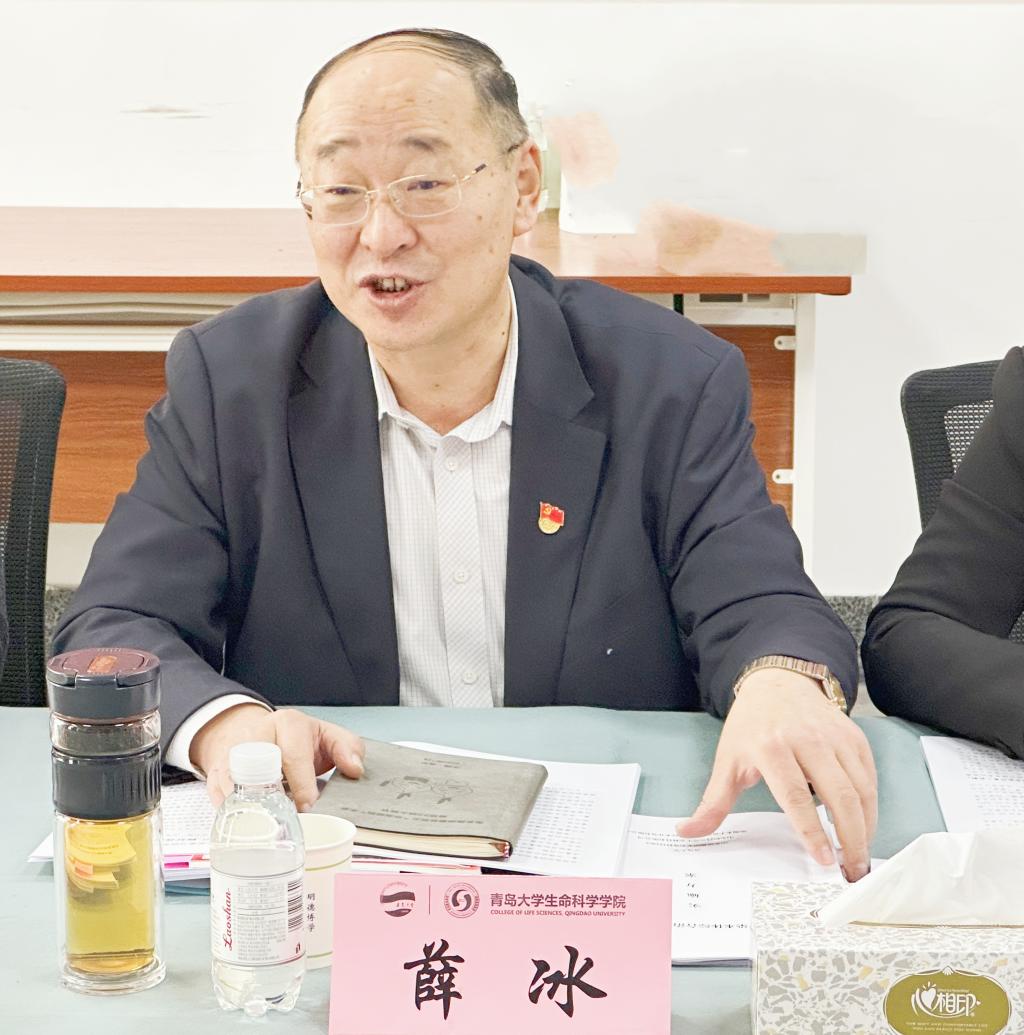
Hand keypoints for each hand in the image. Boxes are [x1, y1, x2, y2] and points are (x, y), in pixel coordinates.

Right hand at [189, 703, 364, 810]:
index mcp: (288, 724)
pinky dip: (229, 810)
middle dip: (273, 797)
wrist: (261, 733)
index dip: (302, 784)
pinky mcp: (218, 770)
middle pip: (260, 767)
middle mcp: (257, 734)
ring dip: (249, 806)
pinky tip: (244, 824)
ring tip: (265, 826)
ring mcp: (234, 752)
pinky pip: (218, 792)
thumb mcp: (328, 736)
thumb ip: (348, 748)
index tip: (308, 806)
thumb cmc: (297, 740)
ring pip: (234, 781)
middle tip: (287, 820)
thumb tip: (354, 769)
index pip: (293, 755)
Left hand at [675, 670, 876, 880]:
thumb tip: (687, 831)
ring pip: (861, 789)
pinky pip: (869, 778)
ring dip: (865, 827)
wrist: (777, 682)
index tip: (824, 860)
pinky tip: (863, 827)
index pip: (796, 796)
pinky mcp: (854, 737)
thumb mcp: (728, 760)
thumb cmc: (751, 725)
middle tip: (852, 872)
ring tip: (860, 856)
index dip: (812, 831)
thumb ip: (713, 802)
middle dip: (851, 838)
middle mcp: (808, 740)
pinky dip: (870, 807)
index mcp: (772, 747)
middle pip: (839, 796)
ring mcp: (835, 737)